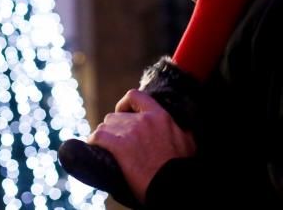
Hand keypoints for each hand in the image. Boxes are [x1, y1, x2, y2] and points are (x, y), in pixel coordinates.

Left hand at [88, 89, 195, 203]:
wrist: (172, 185)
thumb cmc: (181, 169)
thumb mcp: (188, 142)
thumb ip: (180, 130)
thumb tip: (179, 129)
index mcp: (160, 116)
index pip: (135, 96)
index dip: (124, 105)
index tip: (123, 114)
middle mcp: (144, 120)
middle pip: (115, 116)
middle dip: (113, 129)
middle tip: (116, 142)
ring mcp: (130, 131)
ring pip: (105, 126)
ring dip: (104, 137)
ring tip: (106, 149)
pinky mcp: (118, 145)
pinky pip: (98, 137)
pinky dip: (94, 142)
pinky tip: (95, 148)